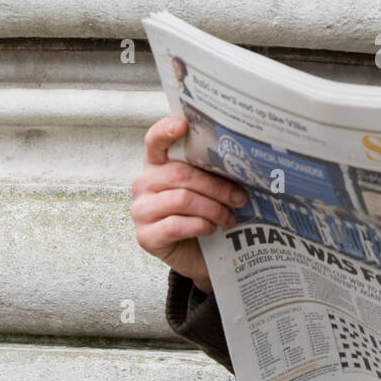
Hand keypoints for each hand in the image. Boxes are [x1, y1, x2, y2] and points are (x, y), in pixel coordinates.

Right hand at [130, 116, 247, 293]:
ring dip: (213, 209)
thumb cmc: (205, 213)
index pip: (155, 140)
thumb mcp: (209, 188)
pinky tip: (211, 228)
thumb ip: (212, 171)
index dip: (166, 130)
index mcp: (158, 164)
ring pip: (182, 199)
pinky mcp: (145, 236)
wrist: (200, 255)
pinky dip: (200, 226)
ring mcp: (141, 210)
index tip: (183, 124)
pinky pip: (175, 225)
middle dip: (216, 186)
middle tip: (239, 197)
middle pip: (181, 174)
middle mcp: (145, 183)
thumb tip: (240, 161)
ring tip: (229, 218)